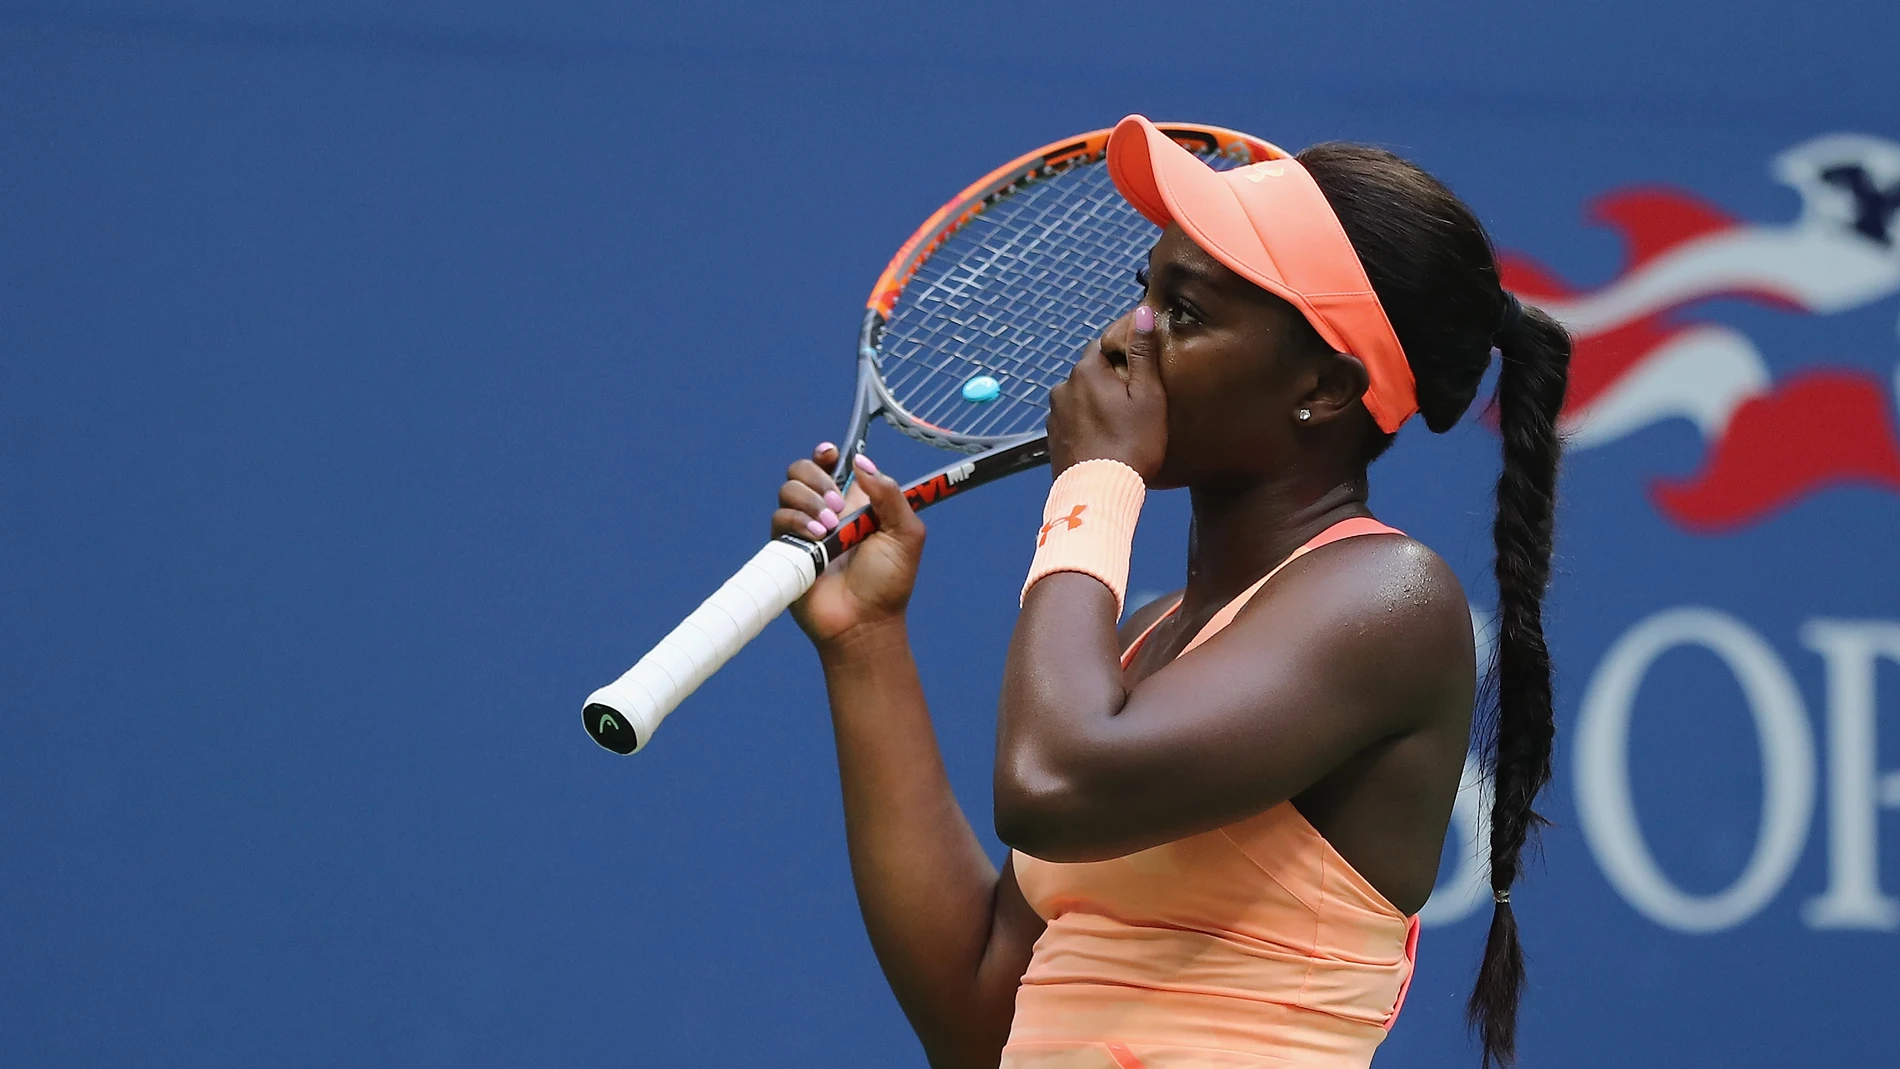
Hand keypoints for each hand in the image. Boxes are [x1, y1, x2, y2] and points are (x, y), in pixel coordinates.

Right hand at [771, 443, 926, 646]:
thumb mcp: (905, 534)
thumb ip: (889, 494)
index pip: (832, 465)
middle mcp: (826, 511)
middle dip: (817, 478)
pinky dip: (797, 521)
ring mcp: (804, 528)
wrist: (864, 622)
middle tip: (838, 506)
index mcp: (855, 502)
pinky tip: (817, 538)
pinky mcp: (786, 548)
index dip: (826, 454)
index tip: (830, 454)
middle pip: (802, 470)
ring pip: (788, 490)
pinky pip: (779, 518)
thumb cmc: (889, 582)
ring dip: (809, 501)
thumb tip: (861, 463)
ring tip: (830, 528)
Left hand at [1046, 303, 1167, 478]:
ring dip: (1096, 404)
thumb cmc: (1131, 444)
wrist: (1099, 493)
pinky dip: (1086, 425)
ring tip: (1120, 426)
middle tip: (1136, 403)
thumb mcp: (1148, 396)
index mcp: (1085, 371)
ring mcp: (1053, 415)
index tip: (1142, 368)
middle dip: (1110, 381)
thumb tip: (1142, 312)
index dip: (1124, 353)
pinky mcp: (1052, 440)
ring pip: (1080, 398)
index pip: (1104, 345)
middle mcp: (1062, 387)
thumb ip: (1143, 353)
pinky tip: (1103, 441)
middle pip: (1091, 373)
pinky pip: (1072, 422)